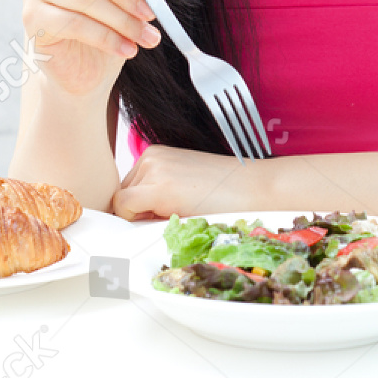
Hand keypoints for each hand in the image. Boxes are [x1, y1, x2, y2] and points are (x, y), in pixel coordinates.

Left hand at [112, 144, 269, 220]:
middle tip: (167, 221)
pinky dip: (135, 221)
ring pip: (120, 203)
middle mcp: (151, 157)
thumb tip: (128, 219)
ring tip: (174, 218)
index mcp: (156, 156)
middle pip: (120, 195)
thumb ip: (156, 194)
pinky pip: (124, 207)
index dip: (136, 210)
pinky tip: (166, 221)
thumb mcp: (183, 186)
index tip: (154, 220)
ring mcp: (154, 168)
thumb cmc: (225, 193)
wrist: (256, 188)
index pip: (126, 188)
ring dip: (140, 218)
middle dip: (136, 214)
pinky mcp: (160, 184)